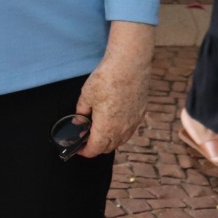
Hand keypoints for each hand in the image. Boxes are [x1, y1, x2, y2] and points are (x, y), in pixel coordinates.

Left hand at [75, 23, 152, 157]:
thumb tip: (79, 120)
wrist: (130, 65)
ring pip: (120, 140)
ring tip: (99, 130)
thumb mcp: (86, 95)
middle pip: (108, 147)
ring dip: (109, 140)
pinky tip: (114, 121)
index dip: (84, 152)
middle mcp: (122, 130)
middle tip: (86, 138)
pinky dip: (120, 131)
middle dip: (96, 147)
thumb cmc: (107, 79)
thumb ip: (81, 111)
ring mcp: (133, 123)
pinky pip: (129, 129)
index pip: (94, 149)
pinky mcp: (140, 113)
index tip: (78, 149)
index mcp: (106, 129)